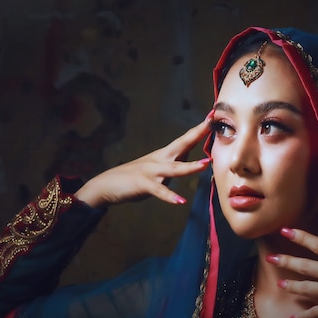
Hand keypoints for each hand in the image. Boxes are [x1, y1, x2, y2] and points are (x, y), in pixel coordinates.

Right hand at [75, 116, 211, 207]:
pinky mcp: (143, 185)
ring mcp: (151, 172)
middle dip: (196, 135)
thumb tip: (187, 157)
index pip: (184, 140)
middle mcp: (159, 160)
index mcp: (163, 155)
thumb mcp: (155, 168)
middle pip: (181, 145)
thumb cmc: (132, 178)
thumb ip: (171, 163)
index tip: (212, 116)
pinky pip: (159, 191)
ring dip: (189, 167)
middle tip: (210, 123)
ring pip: (173, 168)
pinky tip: (180, 201)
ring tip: (205, 165)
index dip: (198, 130)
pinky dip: (169, 196)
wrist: (106, 185)